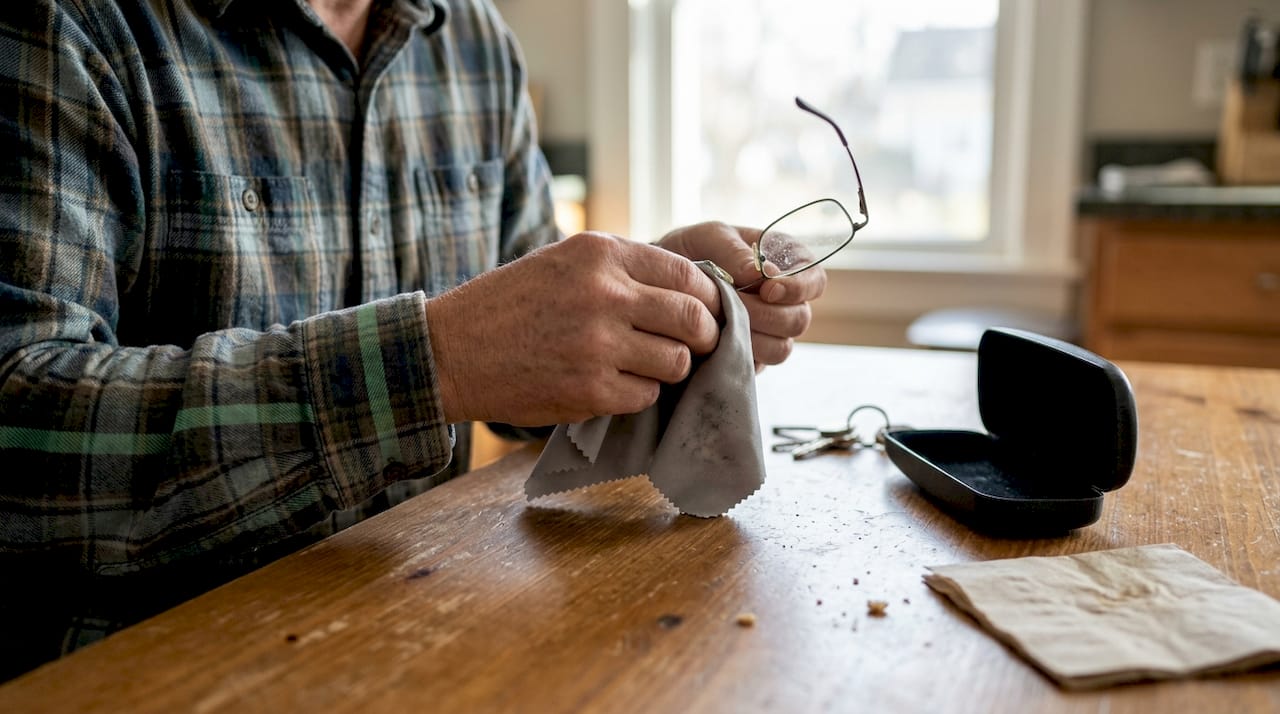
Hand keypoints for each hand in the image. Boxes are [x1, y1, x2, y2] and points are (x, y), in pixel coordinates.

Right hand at [425, 232, 721, 425]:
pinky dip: (638, 394)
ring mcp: (598, 344)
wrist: (451, 350)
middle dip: (704, 336)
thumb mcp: (564, 259)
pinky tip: (612, 383)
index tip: (705, 312)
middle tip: (695, 345)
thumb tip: (692, 290)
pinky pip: (646, 395)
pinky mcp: (590, 390)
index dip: (707, 298)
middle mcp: (605, 294)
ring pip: (677, 362)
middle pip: (694, 320)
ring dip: (669, 368)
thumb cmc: (510, 304)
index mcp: (601, 253)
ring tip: (642, 364)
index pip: (687, 274)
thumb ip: (623, 268)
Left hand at [657, 221, 825, 368]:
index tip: (768, 288)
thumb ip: (735, 251)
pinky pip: (755, 366)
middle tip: (735, 304)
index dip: (798, 288)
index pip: (815, 280)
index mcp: (786, 265)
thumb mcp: (710, 236)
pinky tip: (714, 339)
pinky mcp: (748, 357)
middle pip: (799, 319)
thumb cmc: (692, 250)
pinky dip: (736, 354)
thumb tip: (763, 274)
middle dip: (768, 314)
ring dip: (753, 336)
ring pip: (781, 348)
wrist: (658, 282)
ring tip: (721, 320)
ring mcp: (767, 333)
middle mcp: (783, 303)